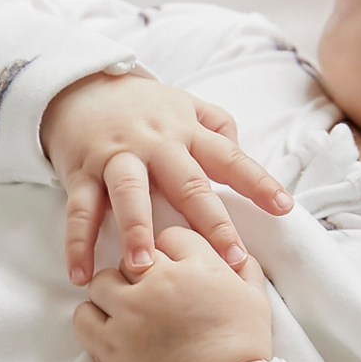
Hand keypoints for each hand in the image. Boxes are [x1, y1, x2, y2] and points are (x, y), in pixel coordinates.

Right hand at [42, 72, 290, 284]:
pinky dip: (77, 244)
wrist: (77, 85)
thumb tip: (241, 151)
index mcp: (184, 131)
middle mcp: (154, 144)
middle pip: (186, 183)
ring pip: (128, 194)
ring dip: (136, 230)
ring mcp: (116, 158)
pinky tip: (81, 275)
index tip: (283, 207)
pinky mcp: (80, 172)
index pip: (228, 157)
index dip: (257, 181)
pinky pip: (80, 211)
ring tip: (145, 266)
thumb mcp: (183, 104)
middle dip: (210, 222)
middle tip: (230, 258)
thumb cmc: (139, 105)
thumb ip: (216, 125)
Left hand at [73, 227, 272, 361]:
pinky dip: (92, 319)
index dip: (172, 253)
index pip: (171, 237)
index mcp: (197, 266)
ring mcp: (130, 311)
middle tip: (151, 296)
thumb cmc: (242, 351)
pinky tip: (108, 329)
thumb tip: (235, 253)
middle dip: (141, 272)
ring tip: (126, 312)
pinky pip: (83, 315)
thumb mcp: (256, 300)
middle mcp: (159, 281)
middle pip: (133, 256)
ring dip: (112, 293)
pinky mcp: (109, 342)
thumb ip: (245, 268)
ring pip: (102, 281)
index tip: (175, 273)